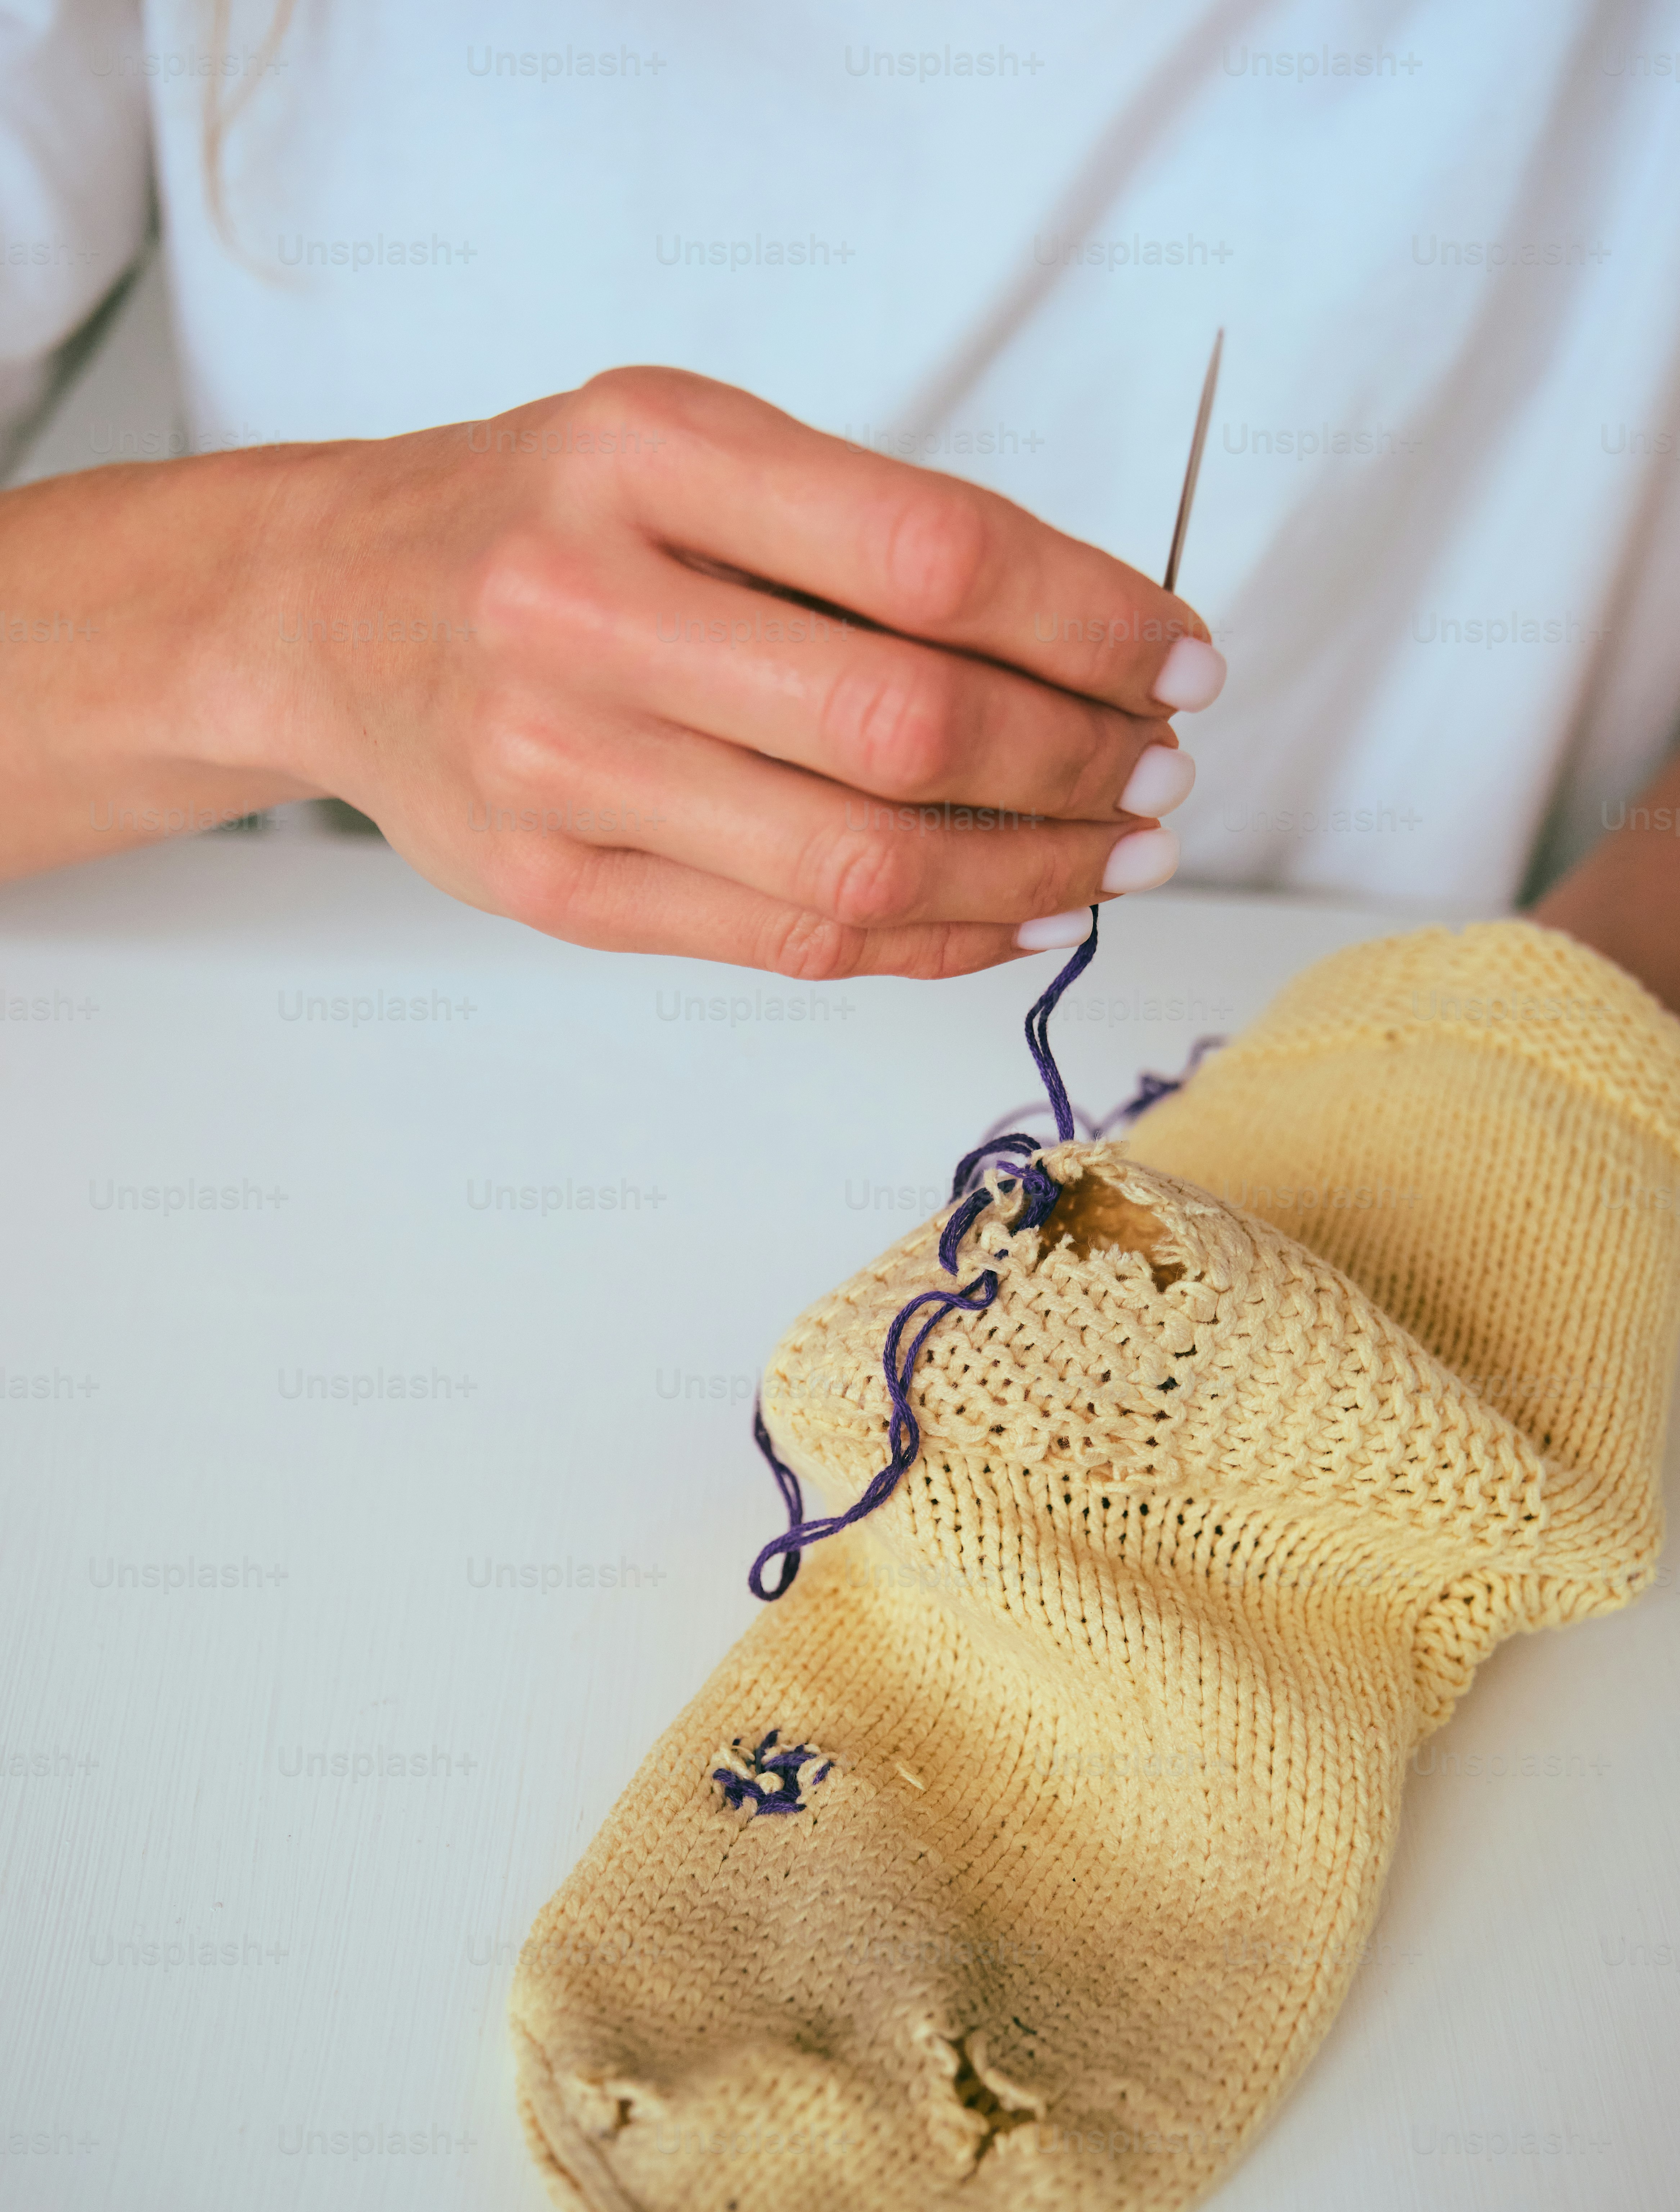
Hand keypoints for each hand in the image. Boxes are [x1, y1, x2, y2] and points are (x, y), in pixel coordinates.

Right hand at [0, 367, 1224, 976]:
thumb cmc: (549, 520)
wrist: (335, 612)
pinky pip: (795, 939)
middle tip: (1159, 770)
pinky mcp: (557, 891)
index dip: (1092, 621)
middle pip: (907, 729)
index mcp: (643, 456)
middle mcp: (585, 609)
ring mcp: (560, 768)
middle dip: (1078, 761)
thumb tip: (1098, 652)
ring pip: (861, 862)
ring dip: (1029, 871)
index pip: (932, 558)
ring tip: (1115, 852)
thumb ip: (863, 535)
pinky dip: (936, 939)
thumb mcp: (689, 449)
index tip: (1180, 659)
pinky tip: (1015, 914)